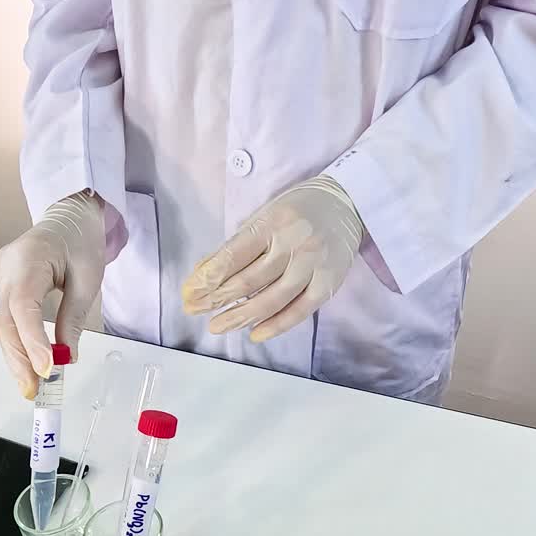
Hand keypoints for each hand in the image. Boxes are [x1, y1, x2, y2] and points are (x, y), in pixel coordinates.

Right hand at [0, 191, 104, 398]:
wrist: (70, 216)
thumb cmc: (82, 241)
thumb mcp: (88, 279)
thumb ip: (73, 317)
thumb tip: (66, 355)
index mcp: (29, 258)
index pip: (23, 307)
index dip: (32, 341)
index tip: (46, 369)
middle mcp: (7, 268)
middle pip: (5, 322)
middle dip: (18, 359)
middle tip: (34, 391)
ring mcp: (1, 277)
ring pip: (3, 325)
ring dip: (16, 358)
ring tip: (31, 386)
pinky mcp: (5, 286)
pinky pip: (7, 320)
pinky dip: (18, 344)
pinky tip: (28, 366)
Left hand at [181, 175, 363, 342]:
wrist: (346, 202)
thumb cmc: (296, 211)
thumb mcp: (263, 216)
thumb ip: (236, 245)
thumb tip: (203, 273)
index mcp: (272, 222)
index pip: (232, 256)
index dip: (207, 278)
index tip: (189, 293)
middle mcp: (293, 243)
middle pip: (248, 281)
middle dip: (216, 299)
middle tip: (195, 310)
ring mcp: (312, 264)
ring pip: (271, 299)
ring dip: (240, 317)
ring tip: (217, 326)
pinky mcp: (328, 282)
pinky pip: (300, 310)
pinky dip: (276, 325)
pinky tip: (255, 334)